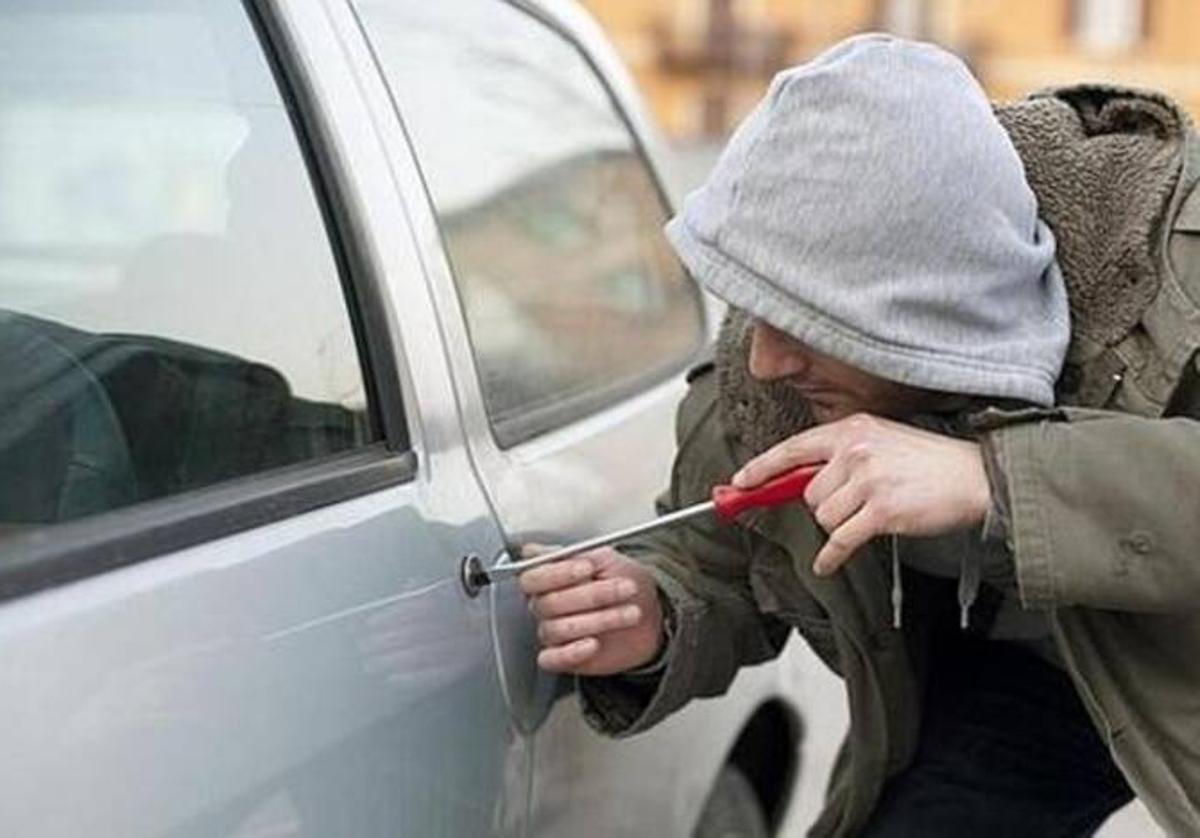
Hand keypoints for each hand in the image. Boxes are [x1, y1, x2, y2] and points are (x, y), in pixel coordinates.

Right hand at [519, 545, 663, 675]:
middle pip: (549, 604)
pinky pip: (552, 659)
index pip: (533, 578)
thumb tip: (534, 551)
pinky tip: (593, 644)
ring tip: (629, 614)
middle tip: (625, 589)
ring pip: (557, 629)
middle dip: (592, 595)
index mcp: (547, 579)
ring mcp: (553, 632)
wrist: (650, 613)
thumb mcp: (605, 559)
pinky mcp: (563, 657)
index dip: (558, 574)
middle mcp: (545, 606)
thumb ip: (573, 555)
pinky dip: (571, 653)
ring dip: (598, 621)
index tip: (588, 568)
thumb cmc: (624, 583)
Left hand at [732, 413, 990, 575]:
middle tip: (856, 506)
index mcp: (851, 429)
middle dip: (825, 507)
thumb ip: (841, 456)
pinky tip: (828, 563)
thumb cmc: (929, 463)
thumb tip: (798, 482)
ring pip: (823, 518)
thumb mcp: (882, 442)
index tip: (739, 483)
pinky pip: (839, 541)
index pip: (792, 448)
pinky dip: (831, 557)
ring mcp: (868, 480)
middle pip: (808, 493)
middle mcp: (856, 450)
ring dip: (839, 526)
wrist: (975, 477)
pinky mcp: (881, 511)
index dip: (761, 468)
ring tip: (870, 517)